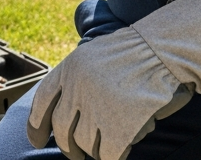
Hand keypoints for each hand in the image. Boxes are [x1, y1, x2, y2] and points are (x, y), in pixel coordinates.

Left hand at [26, 0, 200, 159]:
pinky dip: (112, 156)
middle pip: (62, 129)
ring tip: (101, 148)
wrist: (165, 51)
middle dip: (67, 147)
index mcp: (69, 69)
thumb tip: (63, 112)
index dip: (36, 125)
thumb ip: (75, 80)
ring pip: (84, 144)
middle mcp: (77, 88)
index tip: (36, 140)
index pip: (42, 102)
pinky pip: (108, 154)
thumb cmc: (136, 53)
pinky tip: (119, 151)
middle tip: (75, 154)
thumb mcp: (94, 55)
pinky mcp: (118, 127)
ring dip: (92, 151)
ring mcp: (97, 108)